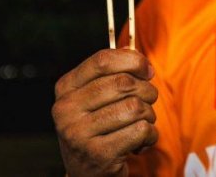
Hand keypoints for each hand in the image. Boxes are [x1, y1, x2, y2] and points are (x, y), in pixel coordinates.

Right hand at [52, 49, 158, 176]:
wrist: (88, 173)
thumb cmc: (98, 128)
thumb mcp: (96, 98)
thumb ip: (112, 73)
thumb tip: (132, 52)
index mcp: (65, 89)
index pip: (102, 60)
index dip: (133, 60)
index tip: (148, 70)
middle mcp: (66, 110)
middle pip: (123, 83)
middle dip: (147, 91)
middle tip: (148, 102)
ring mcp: (79, 134)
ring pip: (135, 107)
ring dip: (149, 115)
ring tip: (141, 124)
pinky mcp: (98, 154)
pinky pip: (141, 130)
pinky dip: (150, 135)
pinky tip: (140, 142)